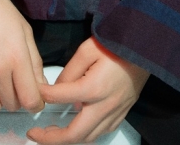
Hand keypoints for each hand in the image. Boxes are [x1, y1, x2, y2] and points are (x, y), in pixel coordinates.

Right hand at [0, 0, 44, 112]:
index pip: (30, 99)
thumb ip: (34, 61)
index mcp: (17, 57)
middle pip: (12, 105)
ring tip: (0, 86)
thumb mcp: (24, 30)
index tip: (35, 101)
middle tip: (17, 86)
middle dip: (19, 100)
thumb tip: (40, 85)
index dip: (36, 104)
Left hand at [27, 37, 149, 144]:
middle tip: (34, 134)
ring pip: (88, 138)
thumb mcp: (88, 49)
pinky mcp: (122, 113)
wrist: (144, 48)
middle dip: (50, 138)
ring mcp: (115, 112)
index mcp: (94, 88)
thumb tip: (56, 88)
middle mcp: (104, 106)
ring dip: (68, 140)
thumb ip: (70, 70)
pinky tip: (78, 128)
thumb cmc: (116, 44)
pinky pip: (102, 132)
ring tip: (52, 134)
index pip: (60, 98)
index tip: (35, 93)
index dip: (44, 96)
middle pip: (74, 134)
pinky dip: (86, 135)